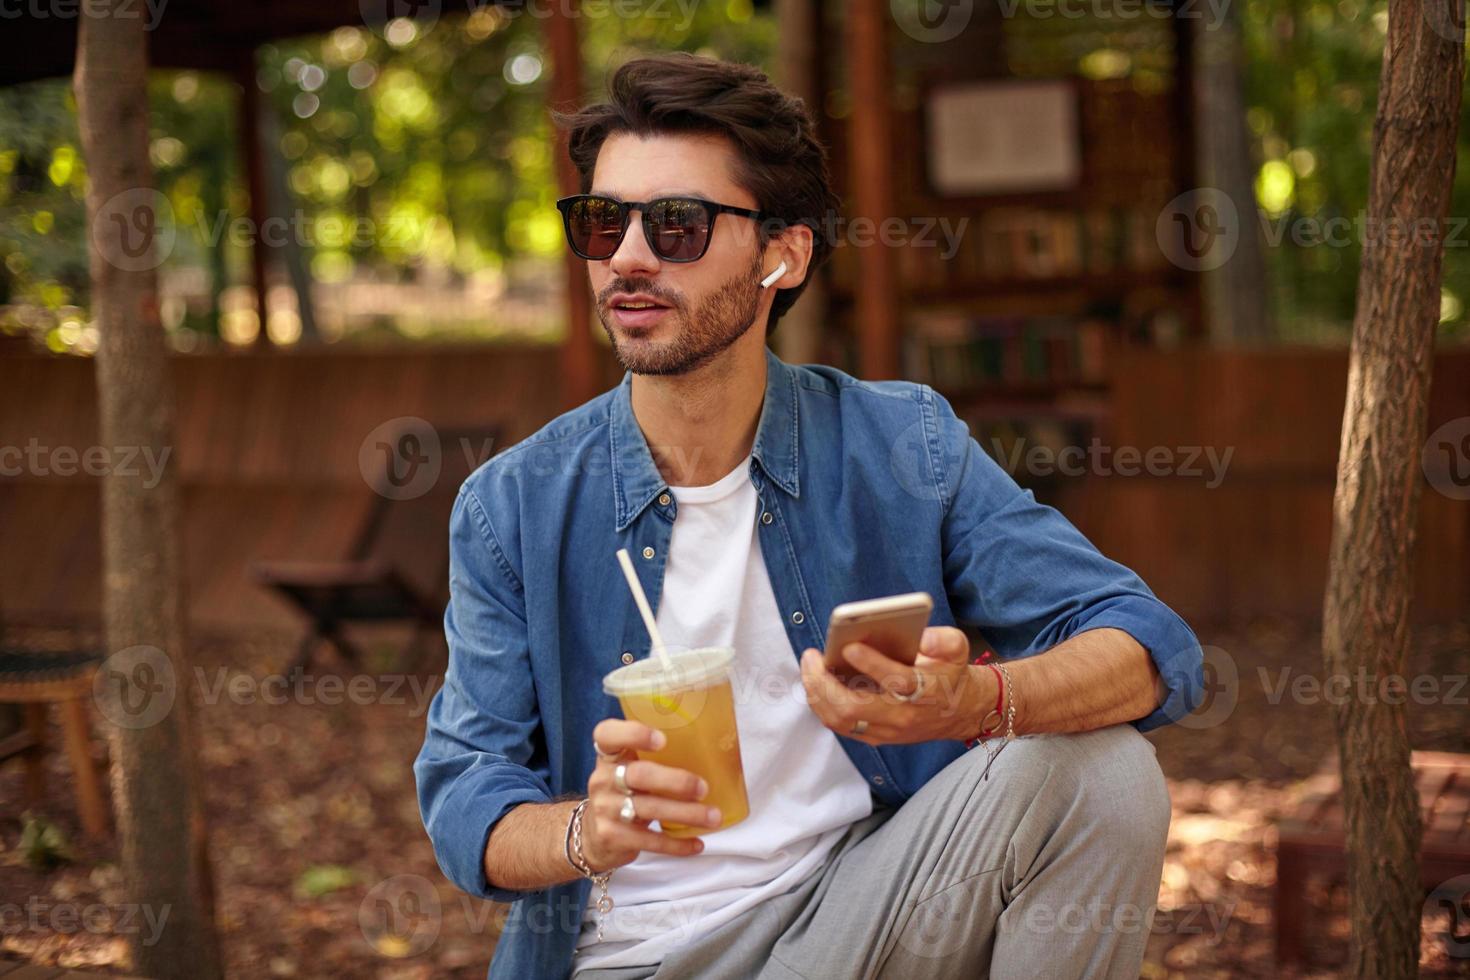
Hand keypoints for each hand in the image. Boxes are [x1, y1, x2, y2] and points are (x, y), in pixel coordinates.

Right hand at [580, 718, 722, 871]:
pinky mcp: (612, 837)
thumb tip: (713, 750)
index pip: (607, 734)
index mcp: (609, 755)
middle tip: (703, 788)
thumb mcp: (628, 770)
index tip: (662, 739)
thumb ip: (654, 758)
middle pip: (638, 774)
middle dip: (675, 781)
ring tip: (713, 817)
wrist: (592, 835)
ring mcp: (605, 809)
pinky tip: (697, 844)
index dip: (633, 733)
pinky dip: (676, 844)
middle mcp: (603, 779)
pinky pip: (649, 841)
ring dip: (685, 813)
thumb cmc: (624, 793)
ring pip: (649, 810)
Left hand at [798, 626, 995, 744]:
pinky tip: (815, 681)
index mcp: (925, 691)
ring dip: (817, 693)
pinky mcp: (875, 736)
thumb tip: (920, 637)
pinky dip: (822, 703)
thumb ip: (943, 640)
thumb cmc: (950, 673)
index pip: (896, 681)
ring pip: (841, 720)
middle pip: (854, 708)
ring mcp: (887, 730)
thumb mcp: (958, 648)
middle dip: (824, 683)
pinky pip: (840, 725)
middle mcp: (903, 716)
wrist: (958, 712)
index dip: (871, 664)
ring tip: (808, 666)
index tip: (850, 645)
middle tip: (811, 656)